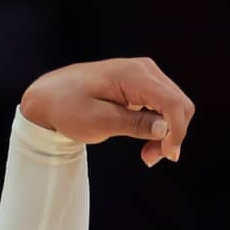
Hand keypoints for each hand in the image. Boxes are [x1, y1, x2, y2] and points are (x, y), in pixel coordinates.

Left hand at [19, 57, 196, 165]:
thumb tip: (164, 128)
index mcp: (133, 75)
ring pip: (174, 106)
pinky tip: (147, 143)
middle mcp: (144, 70)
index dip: (176, 131)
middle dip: (173, 134)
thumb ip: (133, 124)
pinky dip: (160, 126)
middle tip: (150, 159)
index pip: (172, 102)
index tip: (166, 156)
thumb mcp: (98, 122)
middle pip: (179, 104)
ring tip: (147, 155)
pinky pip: (162, 106)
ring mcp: (144, 76)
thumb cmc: (67, 108)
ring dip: (167, 133)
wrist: (49, 96)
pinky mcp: (141, 85)